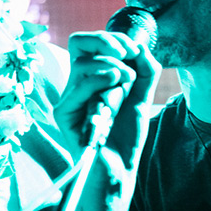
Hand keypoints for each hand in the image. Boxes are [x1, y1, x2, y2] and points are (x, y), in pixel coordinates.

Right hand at [55, 31, 160, 163]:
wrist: (118, 171)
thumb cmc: (125, 137)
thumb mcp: (141, 97)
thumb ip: (145, 70)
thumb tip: (140, 46)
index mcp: (90, 77)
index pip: (89, 43)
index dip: (111, 39)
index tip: (133, 51)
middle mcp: (76, 84)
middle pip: (79, 43)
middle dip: (106, 41)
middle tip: (126, 54)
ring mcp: (69, 98)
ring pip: (83, 63)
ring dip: (112, 69)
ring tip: (126, 86)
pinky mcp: (65, 114)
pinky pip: (79, 86)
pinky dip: (100, 79)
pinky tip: (115, 81)